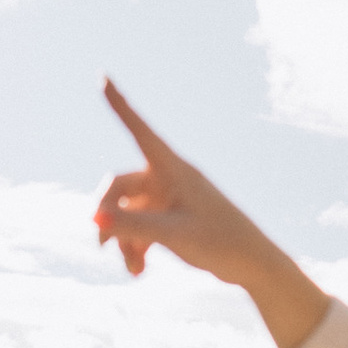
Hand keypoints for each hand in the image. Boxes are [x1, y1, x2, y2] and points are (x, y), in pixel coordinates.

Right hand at [94, 81, 327, 347]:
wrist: (253, 264)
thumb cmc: (221, 242)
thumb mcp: (173, 234)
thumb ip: (131, 226)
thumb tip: (94, 221)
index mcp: (174, 169)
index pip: (139, 129)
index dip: (119, 104)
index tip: (103, 75)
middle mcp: (167, 179)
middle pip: (118, 187)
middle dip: (106, 216)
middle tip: (100, 244)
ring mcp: (168, 200)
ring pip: (126, 214)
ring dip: (122, 241)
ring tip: (132, 271)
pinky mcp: (170, 220)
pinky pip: (138, 229)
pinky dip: (134, 249)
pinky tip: (139, 272)